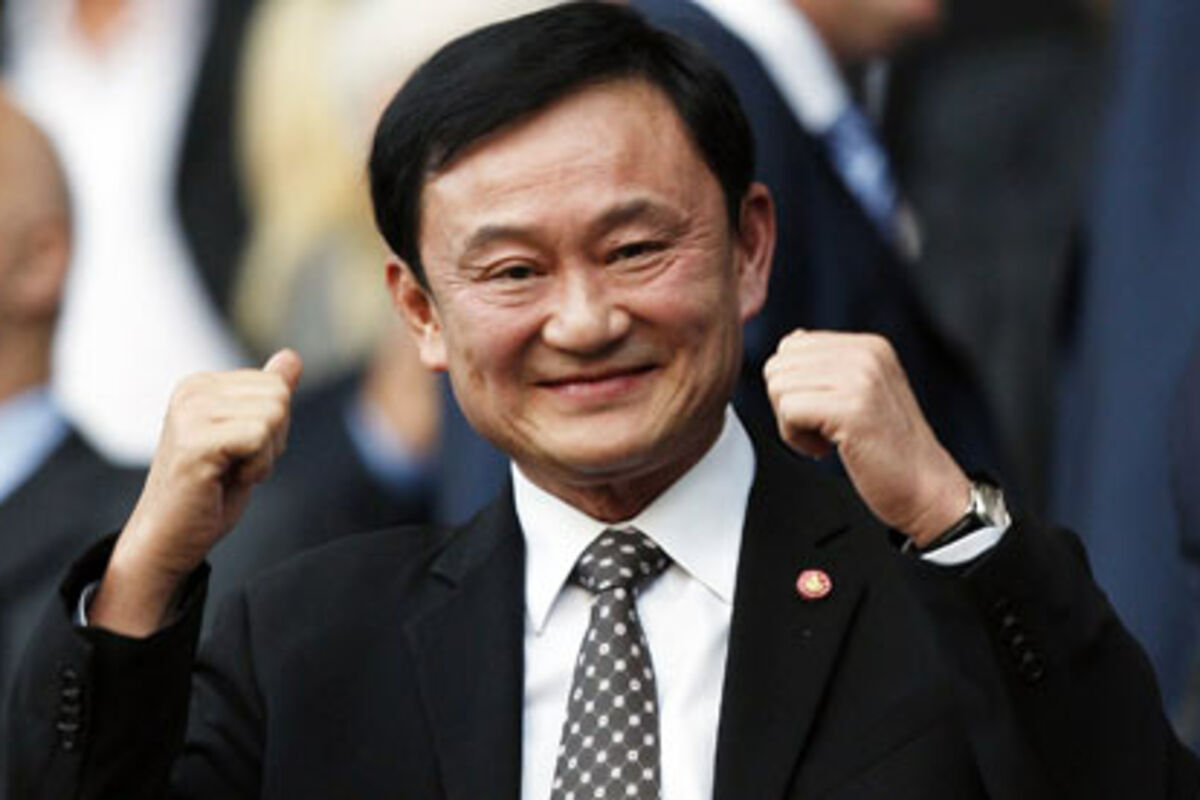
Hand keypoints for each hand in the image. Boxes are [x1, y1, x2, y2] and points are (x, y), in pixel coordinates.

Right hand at [90, 350, 302, 635]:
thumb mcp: (248, 436)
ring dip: (264, 455)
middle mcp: (191, 390)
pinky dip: (256, 467)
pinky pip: (259, 438)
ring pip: (273, 416)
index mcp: (201, 384)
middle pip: (279, 397)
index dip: (274, 427)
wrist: (168, 539)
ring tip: (228, 472)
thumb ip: (267, 395)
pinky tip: (225, 480)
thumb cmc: (209, 492)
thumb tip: (292, 357)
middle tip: (236, 465)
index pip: (277, 385)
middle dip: (273, 439)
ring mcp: (190, 414)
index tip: (239, 452)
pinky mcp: (195, 442)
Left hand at [763, 331, 968, 546]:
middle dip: (786, 404)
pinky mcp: (852, 408)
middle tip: (820, 430)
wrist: (926, 488)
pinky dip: (796, 439)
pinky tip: (826, 450)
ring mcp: (861, 379)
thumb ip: (829, 365)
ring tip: (826, 439)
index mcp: (868, 346)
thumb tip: (791, 339)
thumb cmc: (889, 450)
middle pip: (778, 366)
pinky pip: (789, 411)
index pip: (791, 347)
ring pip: (779, 388)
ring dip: (791, 424)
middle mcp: (865, 354)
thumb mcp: (862, 392)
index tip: (822, 413)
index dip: (794, 388)